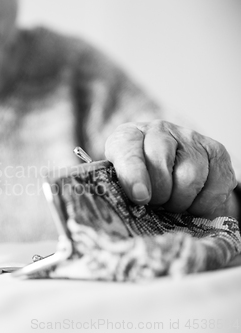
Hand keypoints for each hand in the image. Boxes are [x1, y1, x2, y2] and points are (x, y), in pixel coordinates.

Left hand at [105, 120, 236, 217]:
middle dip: (159, 194)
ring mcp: (190, 138)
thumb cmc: (137, 179)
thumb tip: (133, 203)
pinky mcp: (216, 151)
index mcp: (128, 137)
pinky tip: (193, 204)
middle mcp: (159, 131)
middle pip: (162, 164)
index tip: (139, 197)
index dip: (134, 175)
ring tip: (172, 205)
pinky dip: (203, 204)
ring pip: (190, 177)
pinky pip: (215, 186)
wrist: (168, 169)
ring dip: (180, 201)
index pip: (128, 150)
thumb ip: (120, 189)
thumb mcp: (120, 180)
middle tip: (156, 205)